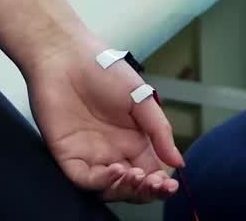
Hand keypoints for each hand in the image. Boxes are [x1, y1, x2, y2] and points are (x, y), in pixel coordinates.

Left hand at [26, 37, 183, 204]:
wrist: (67, 55)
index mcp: (133, 139)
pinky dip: (102, 182)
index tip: (171, 184)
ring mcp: (91, 155)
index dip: (161, 183)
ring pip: (110, 188)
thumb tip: (178, 161)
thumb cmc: (105, 69)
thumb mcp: (141, 98)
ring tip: (137, 176)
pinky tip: (115, 170)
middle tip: (156, 184)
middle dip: (146, 190)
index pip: (150, 172)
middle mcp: (113, 151)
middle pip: (132, 186)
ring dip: (126, 189)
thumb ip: (159, 130)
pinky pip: (86, 179)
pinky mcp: (68, 156)